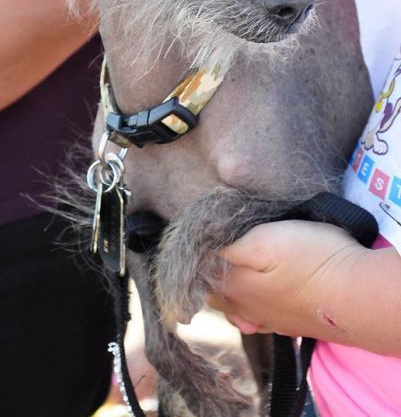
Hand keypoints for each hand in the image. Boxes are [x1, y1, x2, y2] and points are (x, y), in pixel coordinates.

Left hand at [209, 220, 366, 340]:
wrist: (357, 295)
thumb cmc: (310, 258)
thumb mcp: (263, 240)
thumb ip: (227, 247)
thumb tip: (201, 249)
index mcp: (232, 286)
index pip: (197, 268)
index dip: (199, 247)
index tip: (206, 229)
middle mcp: (243, 309)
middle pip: (211, 289)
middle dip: (208, 270)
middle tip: (218, 244)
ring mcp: (265, 320)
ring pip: (231, 306)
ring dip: (226, 289)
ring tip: (231, 269)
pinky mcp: (286, 324)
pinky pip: (253, 320)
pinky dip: (246, 308)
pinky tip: (252, 300)